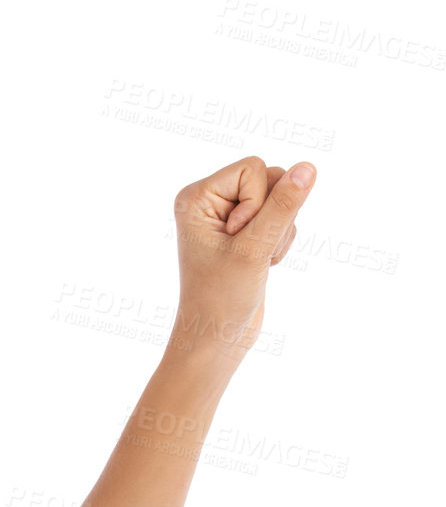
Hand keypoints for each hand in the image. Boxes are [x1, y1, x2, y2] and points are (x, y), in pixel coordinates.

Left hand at [170, 155, 315, 361]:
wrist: (217, 339)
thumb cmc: (223, 299)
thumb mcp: (255, 249)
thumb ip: (283, 206)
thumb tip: (308, 168)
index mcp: (197, 197)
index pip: (253, 167)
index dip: (258, 204)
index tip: (236, 239)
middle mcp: (210, 200)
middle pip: (270, 177)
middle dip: (273, 217)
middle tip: (249, 252)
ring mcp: (229, 214)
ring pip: (281, 197)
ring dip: (279, 231)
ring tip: (256, 260)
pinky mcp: (247, 230)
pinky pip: (283, 216)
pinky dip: (280, 241)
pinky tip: (262, 264)